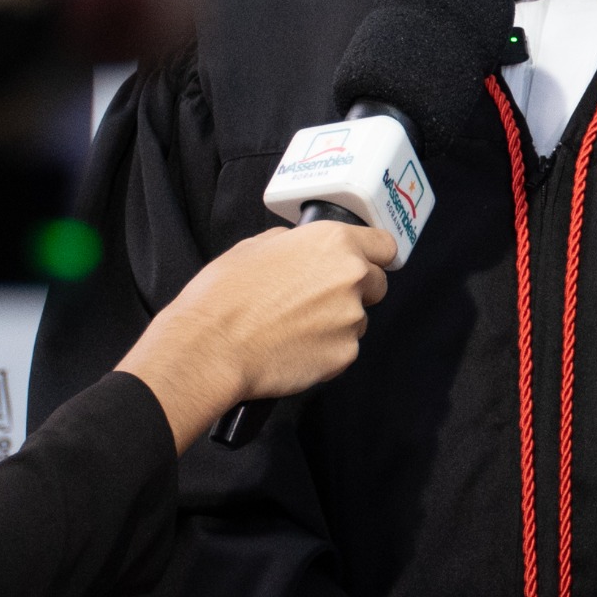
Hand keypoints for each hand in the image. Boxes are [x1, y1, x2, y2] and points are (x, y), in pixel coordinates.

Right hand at [114, 220, 395, 449]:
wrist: (211, 348)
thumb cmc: (225, 294)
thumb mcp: (256, 246)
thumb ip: (294, 242)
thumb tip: (302, 248)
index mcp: (334, 242)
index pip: (385, 245)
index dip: (375, 255)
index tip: (367, 263)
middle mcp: (352, 277)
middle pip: (376, 284)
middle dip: (355, 291)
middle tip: (317, 301)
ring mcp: (352, 318)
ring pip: (358, 319)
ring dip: (338, 323)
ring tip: (296, 328)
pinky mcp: (345, 355)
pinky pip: (344, 349)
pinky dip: (326, 350)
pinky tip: (295, 348)